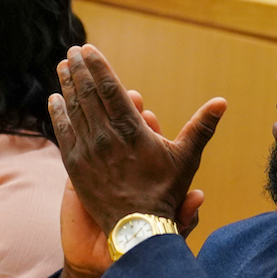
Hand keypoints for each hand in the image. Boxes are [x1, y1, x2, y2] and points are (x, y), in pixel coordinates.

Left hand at [49, 45, 224, 241]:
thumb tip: (222, 101)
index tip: (88, 49)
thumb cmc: (165, 192)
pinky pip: (64, 133)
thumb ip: (201, 127)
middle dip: (78, 70)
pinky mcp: (75, 166)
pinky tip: (54, 100)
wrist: (138, 228)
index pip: (111, 90)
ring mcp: (88, 151)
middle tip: (71, 51)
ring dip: (67, 86)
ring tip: (61, 66)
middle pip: (88, 95)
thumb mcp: (186, 158)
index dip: (98, 67)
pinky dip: (58, 114)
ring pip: (74, 110)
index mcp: (132, 131)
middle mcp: (106, 137)